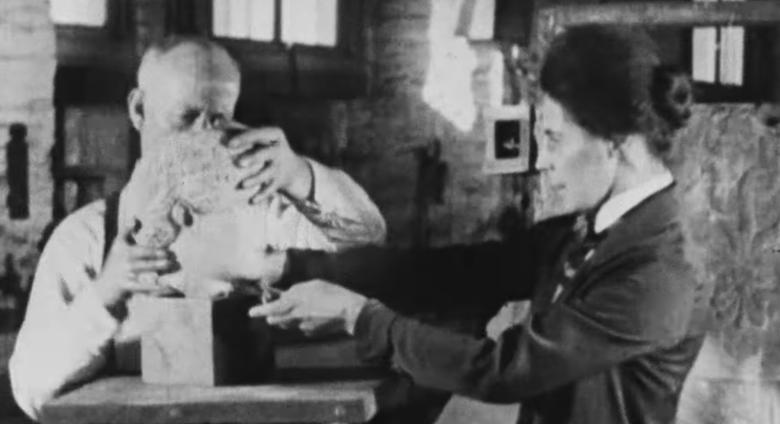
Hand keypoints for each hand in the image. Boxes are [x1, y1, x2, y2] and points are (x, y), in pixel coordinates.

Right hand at [95, 227, 179, 312]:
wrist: (103, 286)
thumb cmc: (114, 262)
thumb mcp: (117, 244)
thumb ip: (126, 230)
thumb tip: (135, 217)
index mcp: (125, 251)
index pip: (144, 250)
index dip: (156, 252)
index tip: (168, 252)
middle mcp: (126, 263)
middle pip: (147, 262)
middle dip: (161, 261)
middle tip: (173, 260)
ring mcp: (128, 275)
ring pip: (147, 274)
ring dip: (161, 272)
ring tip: (173, 268)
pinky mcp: (129, 286)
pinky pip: (146, 287)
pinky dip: (158, 287)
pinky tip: (169, 286)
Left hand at [226, 127, 312, 203]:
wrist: (292, 169)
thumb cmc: (266, 146)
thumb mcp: (259, 136)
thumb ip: (239, 128)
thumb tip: (215, 120)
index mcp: (274, 135)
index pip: (260, 134)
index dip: (245, 137)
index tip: (229, 143)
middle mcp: (279, 150)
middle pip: (267, 153)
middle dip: (254, 157)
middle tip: (239, 163)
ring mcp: (280, 167)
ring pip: (268, 173)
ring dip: (255, 179)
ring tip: (242, 185)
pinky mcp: (279, 181)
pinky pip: (271, 189)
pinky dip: (262, 195)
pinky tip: (252, 201)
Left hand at [248, 279, 367, 335]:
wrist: (349, 312)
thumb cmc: (333, 294)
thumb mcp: (313, 285)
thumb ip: (296, 290)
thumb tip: (286, 295)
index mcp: (294, 302)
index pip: (270, 308)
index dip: (259, 310)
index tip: (251, 312)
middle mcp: (295, 317)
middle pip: (275, 320)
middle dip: (271, 314)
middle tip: (274, 308)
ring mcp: (303, 326)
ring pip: (287, 324)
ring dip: (286, 318)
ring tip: (296, 308)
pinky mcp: (312, 332)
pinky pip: (301, 327)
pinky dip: (302, 322)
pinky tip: (313, 315)